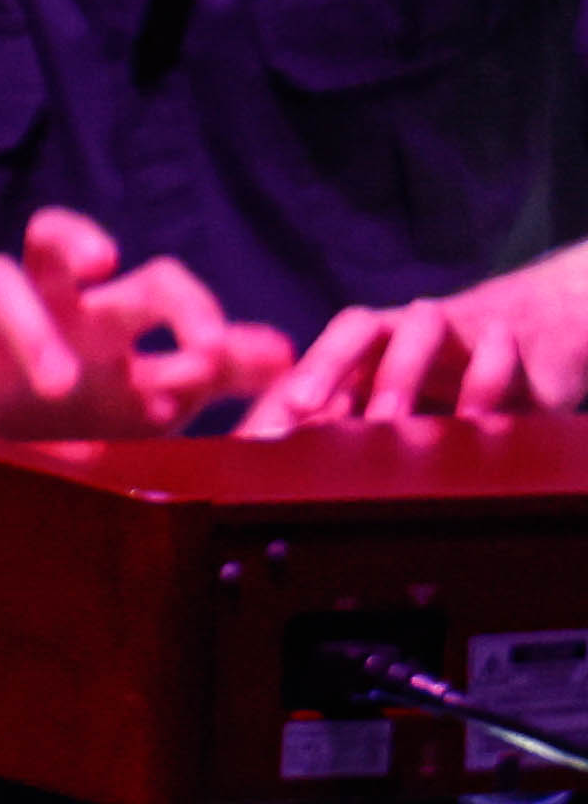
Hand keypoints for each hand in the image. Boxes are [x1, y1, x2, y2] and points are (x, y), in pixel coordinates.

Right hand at [0, 208, 296, 438]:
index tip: (214, 349)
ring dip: (26, 326)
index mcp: (106, 317)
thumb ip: (216, 373)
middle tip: (102, 268)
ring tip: (58, 385)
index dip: (188, 305)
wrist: (13, 471)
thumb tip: (288, 354)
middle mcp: (47, 312)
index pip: (152, 281)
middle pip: (52, 239)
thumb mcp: (160, 398)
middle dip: (76, 239)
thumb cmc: (92, 419)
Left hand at [239, 244, 587, 432]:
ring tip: (384, 423)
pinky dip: (484, 380)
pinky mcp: (513, 345)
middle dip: (328, 367)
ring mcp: (461, 330)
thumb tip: (272, 474)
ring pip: (423, 329)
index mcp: (373, 346)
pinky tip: (470, 420)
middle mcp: (410, 330)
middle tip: (304, 411)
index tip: (261, 427)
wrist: (542, 335)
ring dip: (399, 373)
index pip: (322, 351)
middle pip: (361, 329)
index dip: (289, 384)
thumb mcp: (394, 406)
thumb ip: (338, 429)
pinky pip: (498, 353)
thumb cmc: (450, 379)